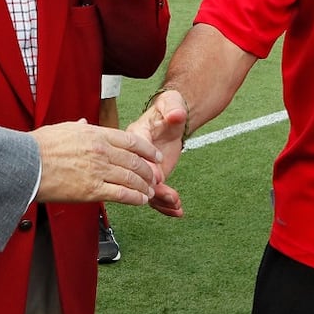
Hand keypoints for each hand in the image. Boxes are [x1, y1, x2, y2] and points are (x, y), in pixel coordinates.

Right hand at [32, 119, 160, 205]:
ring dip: (145, 187)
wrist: (25, 165)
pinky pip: (121, 194)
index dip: (148, 150)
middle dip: (149, 171)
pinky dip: (135, 198)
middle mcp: (101, 151)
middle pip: (135, 161)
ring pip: (132, 179)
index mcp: (95, 133)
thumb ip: (79, 127)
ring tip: (149, 192)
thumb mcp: (63, 128)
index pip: (131, 140)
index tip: (155, 156)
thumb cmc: (39, 147)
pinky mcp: (92, 190)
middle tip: (155, 178)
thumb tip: (86, 122)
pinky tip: (140, 200)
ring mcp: (98, 171)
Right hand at [127, 89, 189, 217]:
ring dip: (160, 199)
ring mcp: (144, 168)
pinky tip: (177, 210)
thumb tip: (176, 114)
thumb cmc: (170, 107)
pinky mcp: (153, 177)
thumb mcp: (172, 103)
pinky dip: (165, 204)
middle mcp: (136, 155)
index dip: (147, 165)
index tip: (159, 174)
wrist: (176, 117)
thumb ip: (173, 108)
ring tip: (175, 202)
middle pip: (138, 174)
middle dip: (152, 188)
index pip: (136, 152)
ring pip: (145, 188)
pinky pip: (155, 194)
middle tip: (167, 194)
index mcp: (136, 135)